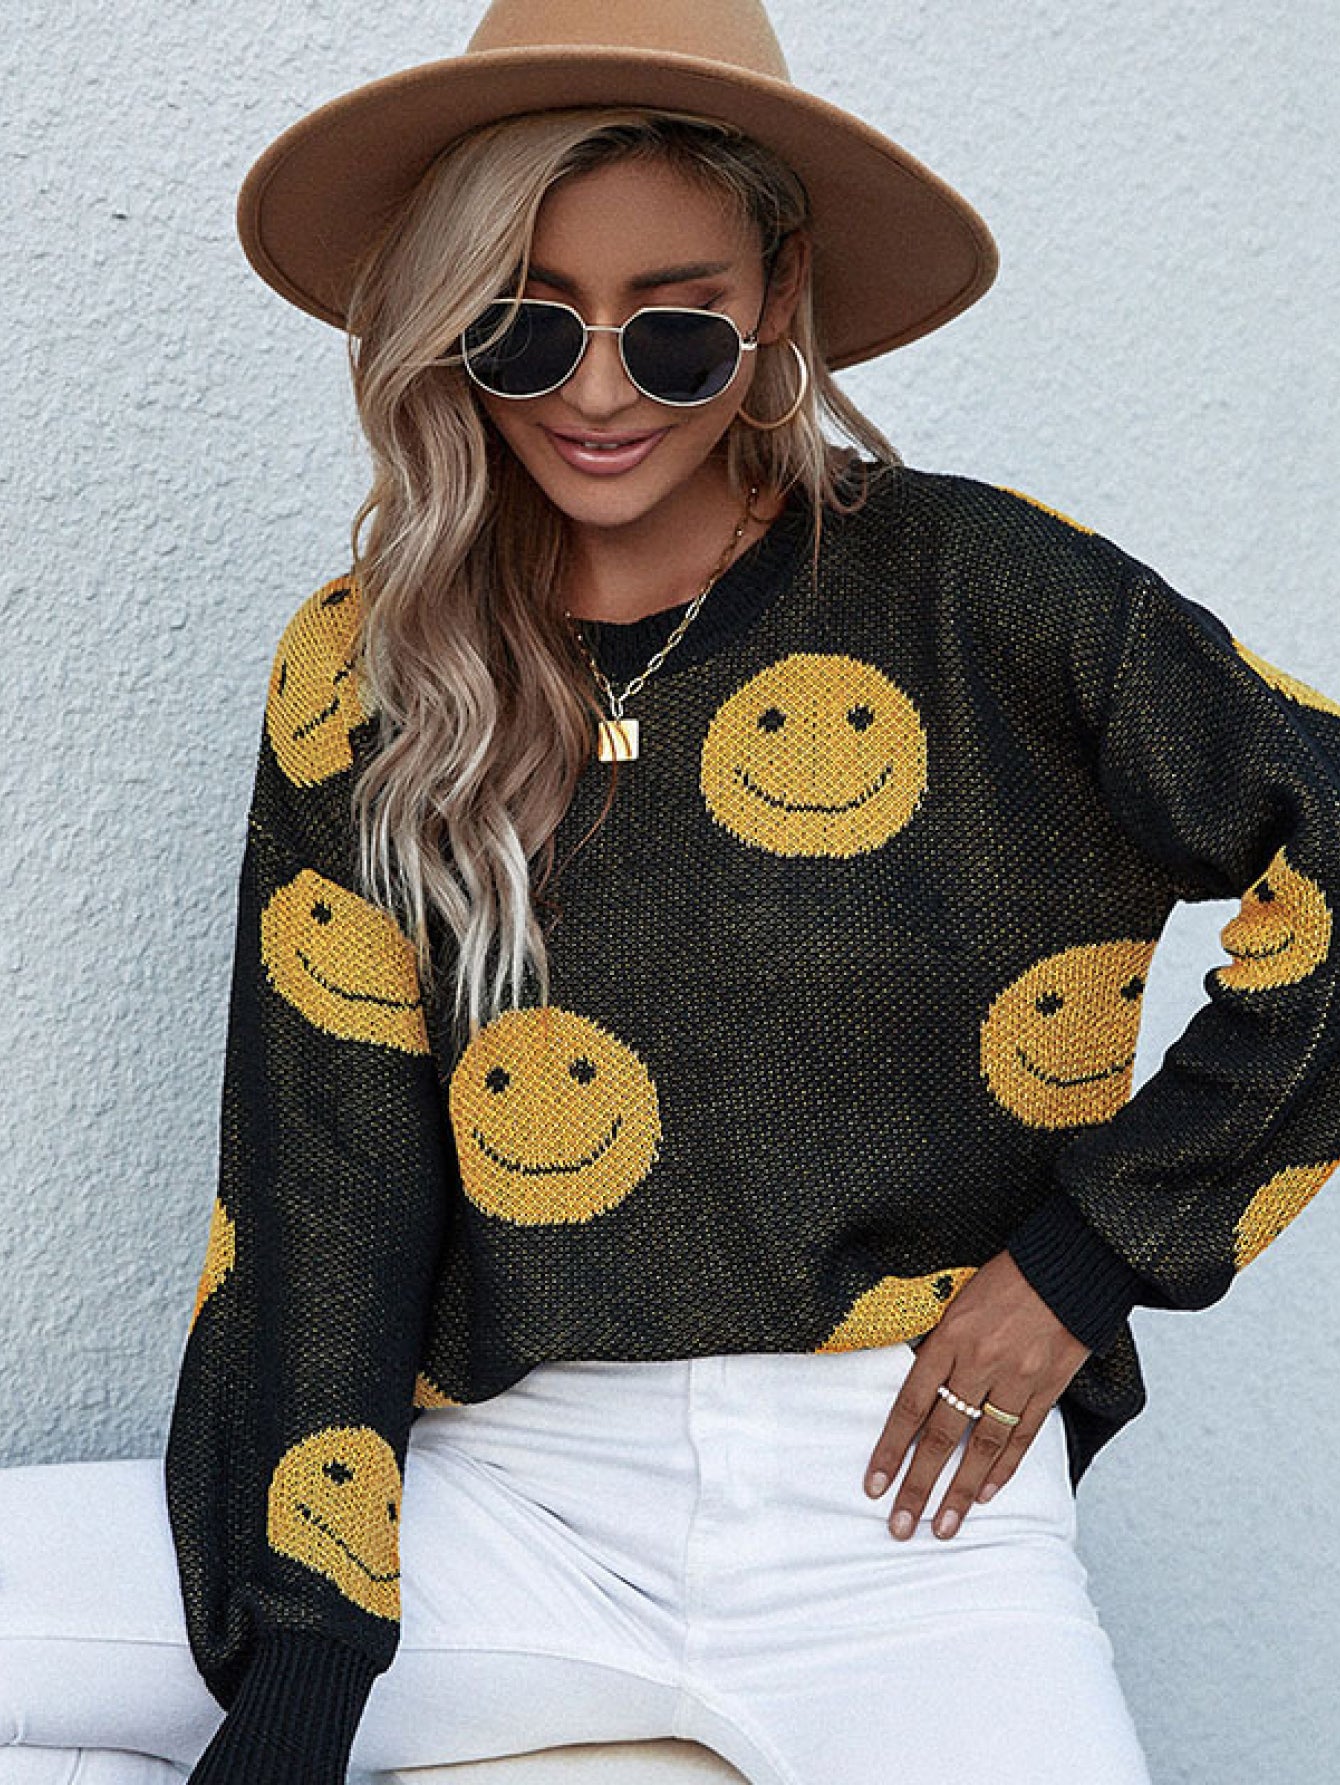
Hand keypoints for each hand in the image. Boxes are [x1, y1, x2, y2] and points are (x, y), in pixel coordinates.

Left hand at [862, 1249, 1090, 1540]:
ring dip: (960, 1491)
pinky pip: (1022, 1436)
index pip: (910, 1404)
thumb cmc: (1006, 1278)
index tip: (874, 1485)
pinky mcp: (1048, 1387)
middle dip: (918, 1486)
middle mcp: (979, 1362)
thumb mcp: (956, 1299)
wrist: (1067, 1266)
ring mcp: (1016, 1378)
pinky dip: (1003, 1468)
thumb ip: (935, 1343)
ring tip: (944, 1528)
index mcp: (949, 1338)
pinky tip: (985, 1495)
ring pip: (982, 1445)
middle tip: (901, 1527)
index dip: (890, 1449)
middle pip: (941, 1434)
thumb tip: (911, 1385)